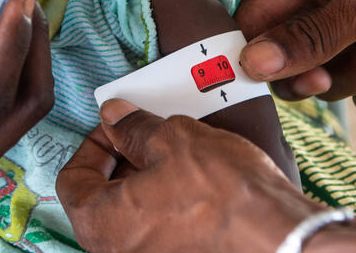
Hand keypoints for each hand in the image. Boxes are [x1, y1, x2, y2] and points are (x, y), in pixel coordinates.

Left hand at [57, 100, 322, 252]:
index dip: (93, 145)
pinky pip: (160, 234)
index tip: (117, 127)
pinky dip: (169, 209)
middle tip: (148, 136)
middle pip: (102, 202)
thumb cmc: (226, 196)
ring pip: (133, 219)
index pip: (73, 181)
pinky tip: (197, 187)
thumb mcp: (174, 140)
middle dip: (122, 163)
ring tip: (179, 157)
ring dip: (147, 185)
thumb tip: (114, 116)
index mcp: (102, 226)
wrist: (282, 239)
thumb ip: (134, 128)